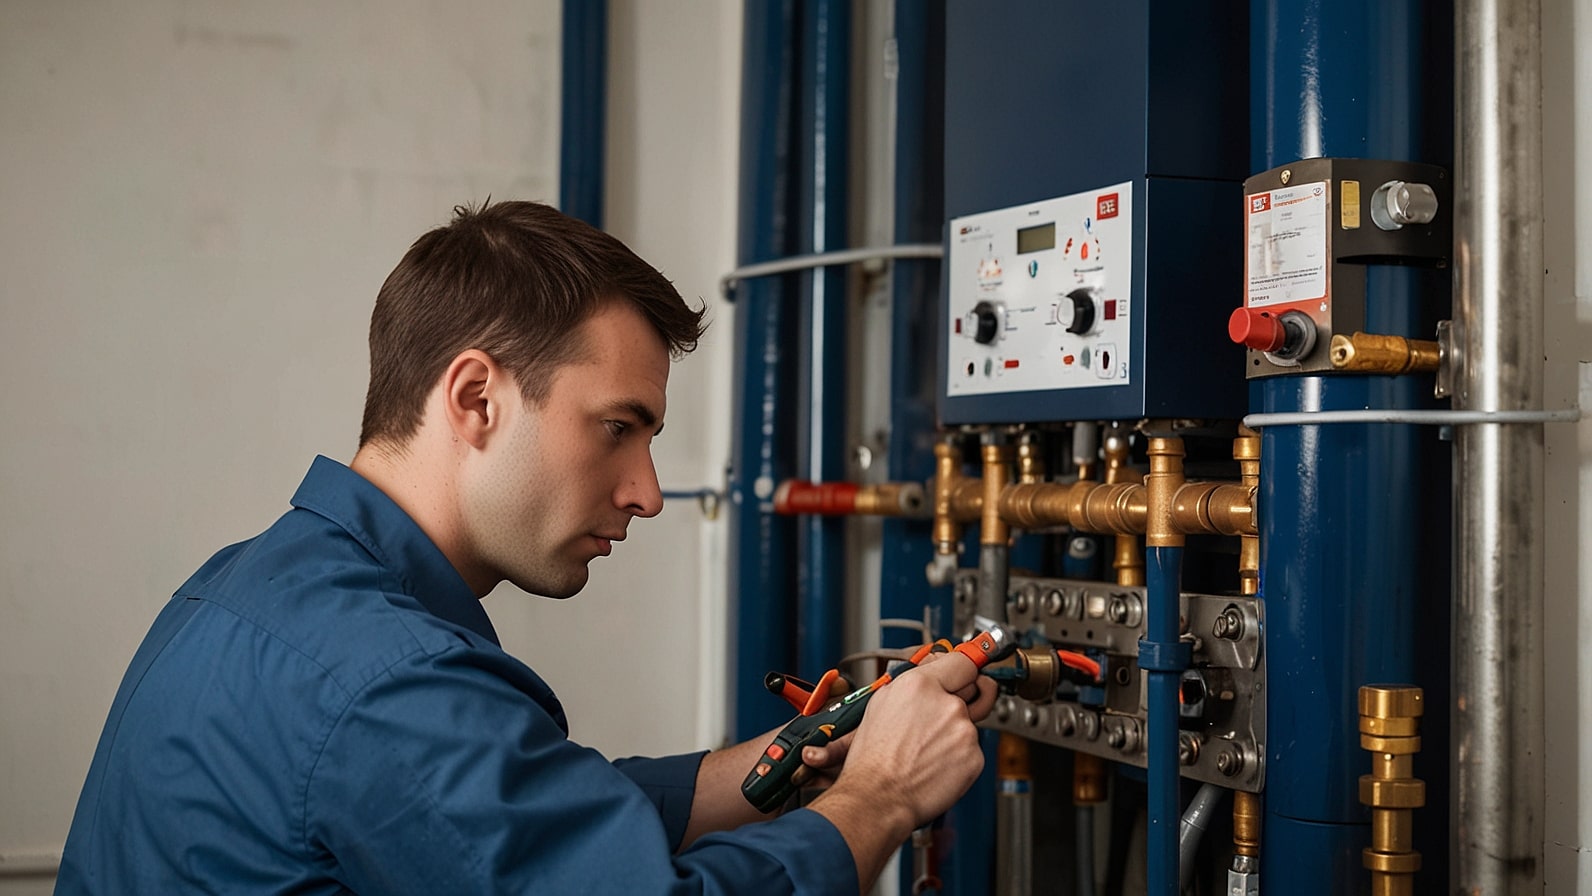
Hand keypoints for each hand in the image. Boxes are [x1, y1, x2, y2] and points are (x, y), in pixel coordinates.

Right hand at [828, 652, 994, 826]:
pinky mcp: (974, 757)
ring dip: (952, 736)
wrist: (878, 797)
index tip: (973, 668)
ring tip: (924, 752)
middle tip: (933, 725)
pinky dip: (957, 758)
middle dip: (954, 705)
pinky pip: (970, 750)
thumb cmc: (873, 757)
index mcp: (920, 685)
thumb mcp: (880, 704)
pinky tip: (934, 766)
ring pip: (966, 725)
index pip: (962, 662)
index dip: (965, 668)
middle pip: (968, 694)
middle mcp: (946, 704)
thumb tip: (929, 676)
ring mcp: (963, 731)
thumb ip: (911, 684)